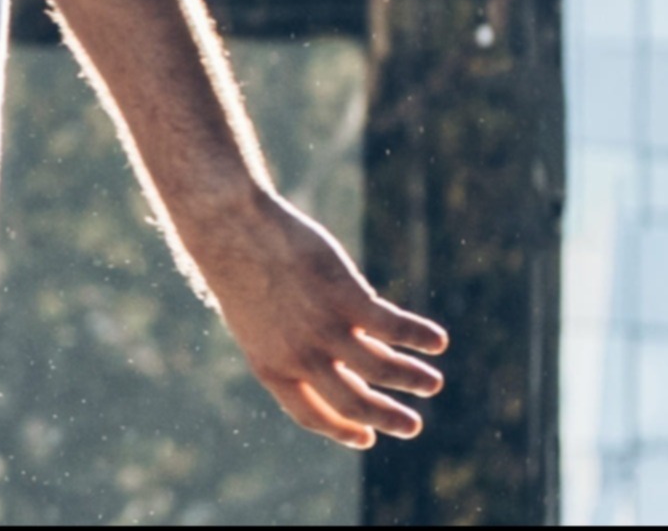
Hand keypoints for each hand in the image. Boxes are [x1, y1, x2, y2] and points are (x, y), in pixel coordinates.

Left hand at [186, 190, 448, 447]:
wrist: (230, 228)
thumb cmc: (243, 273)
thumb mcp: (263, 323)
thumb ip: (301, 348)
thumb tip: (357, 363)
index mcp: (271, 367)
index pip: (311, 414)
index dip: (341, 430)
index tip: (368, 437)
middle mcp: (299, 356)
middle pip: (353, 402)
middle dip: (387, 418)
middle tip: (413, 428)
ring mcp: (323, 328)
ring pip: (380, 368)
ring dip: (411, 379)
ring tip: (432, 384)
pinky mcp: (345, 297)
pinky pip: (392, 326)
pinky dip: (418, 336)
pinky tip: (437, 341)